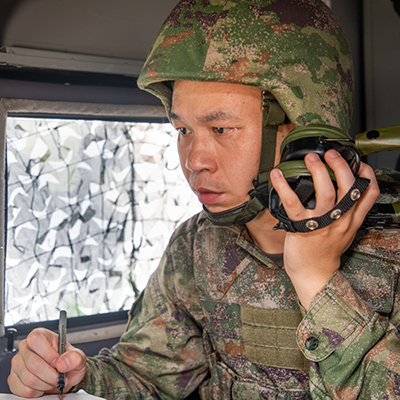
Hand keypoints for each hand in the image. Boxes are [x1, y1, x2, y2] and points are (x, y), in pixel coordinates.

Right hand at [8, 328, 85, 397]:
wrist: (65, 377)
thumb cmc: (68, 363)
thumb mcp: (78, 358)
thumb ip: (75, 357)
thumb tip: (63, 362)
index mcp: (42, 335)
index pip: (36, 340)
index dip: (47, 354)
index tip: (58, 363)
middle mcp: (26, 347)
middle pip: (33, 363)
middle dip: (50, 375)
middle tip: (59, 378)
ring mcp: (18, 363)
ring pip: (28, 378)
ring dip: (45, 385)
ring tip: (52, 381)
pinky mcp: (13, 379)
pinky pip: (23, 390)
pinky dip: (36, 392)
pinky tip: (43, 386)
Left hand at [270, 149, 379, 309]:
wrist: (314, 273)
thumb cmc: (326, 251)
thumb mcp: (345, 231)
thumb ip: (348, 212)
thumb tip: (342, 189)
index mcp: (352, 219)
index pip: (369, 193)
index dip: (366, 174)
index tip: (357, 162)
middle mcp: (341, 219)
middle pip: (348, 187)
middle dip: (341, 166)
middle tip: (330, 154)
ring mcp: (322, 223)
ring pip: (326, 192)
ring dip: (319, 172)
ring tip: (311, 159)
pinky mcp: (302, 227)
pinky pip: (293, 203)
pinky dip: (283, 187)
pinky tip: (277, 176)